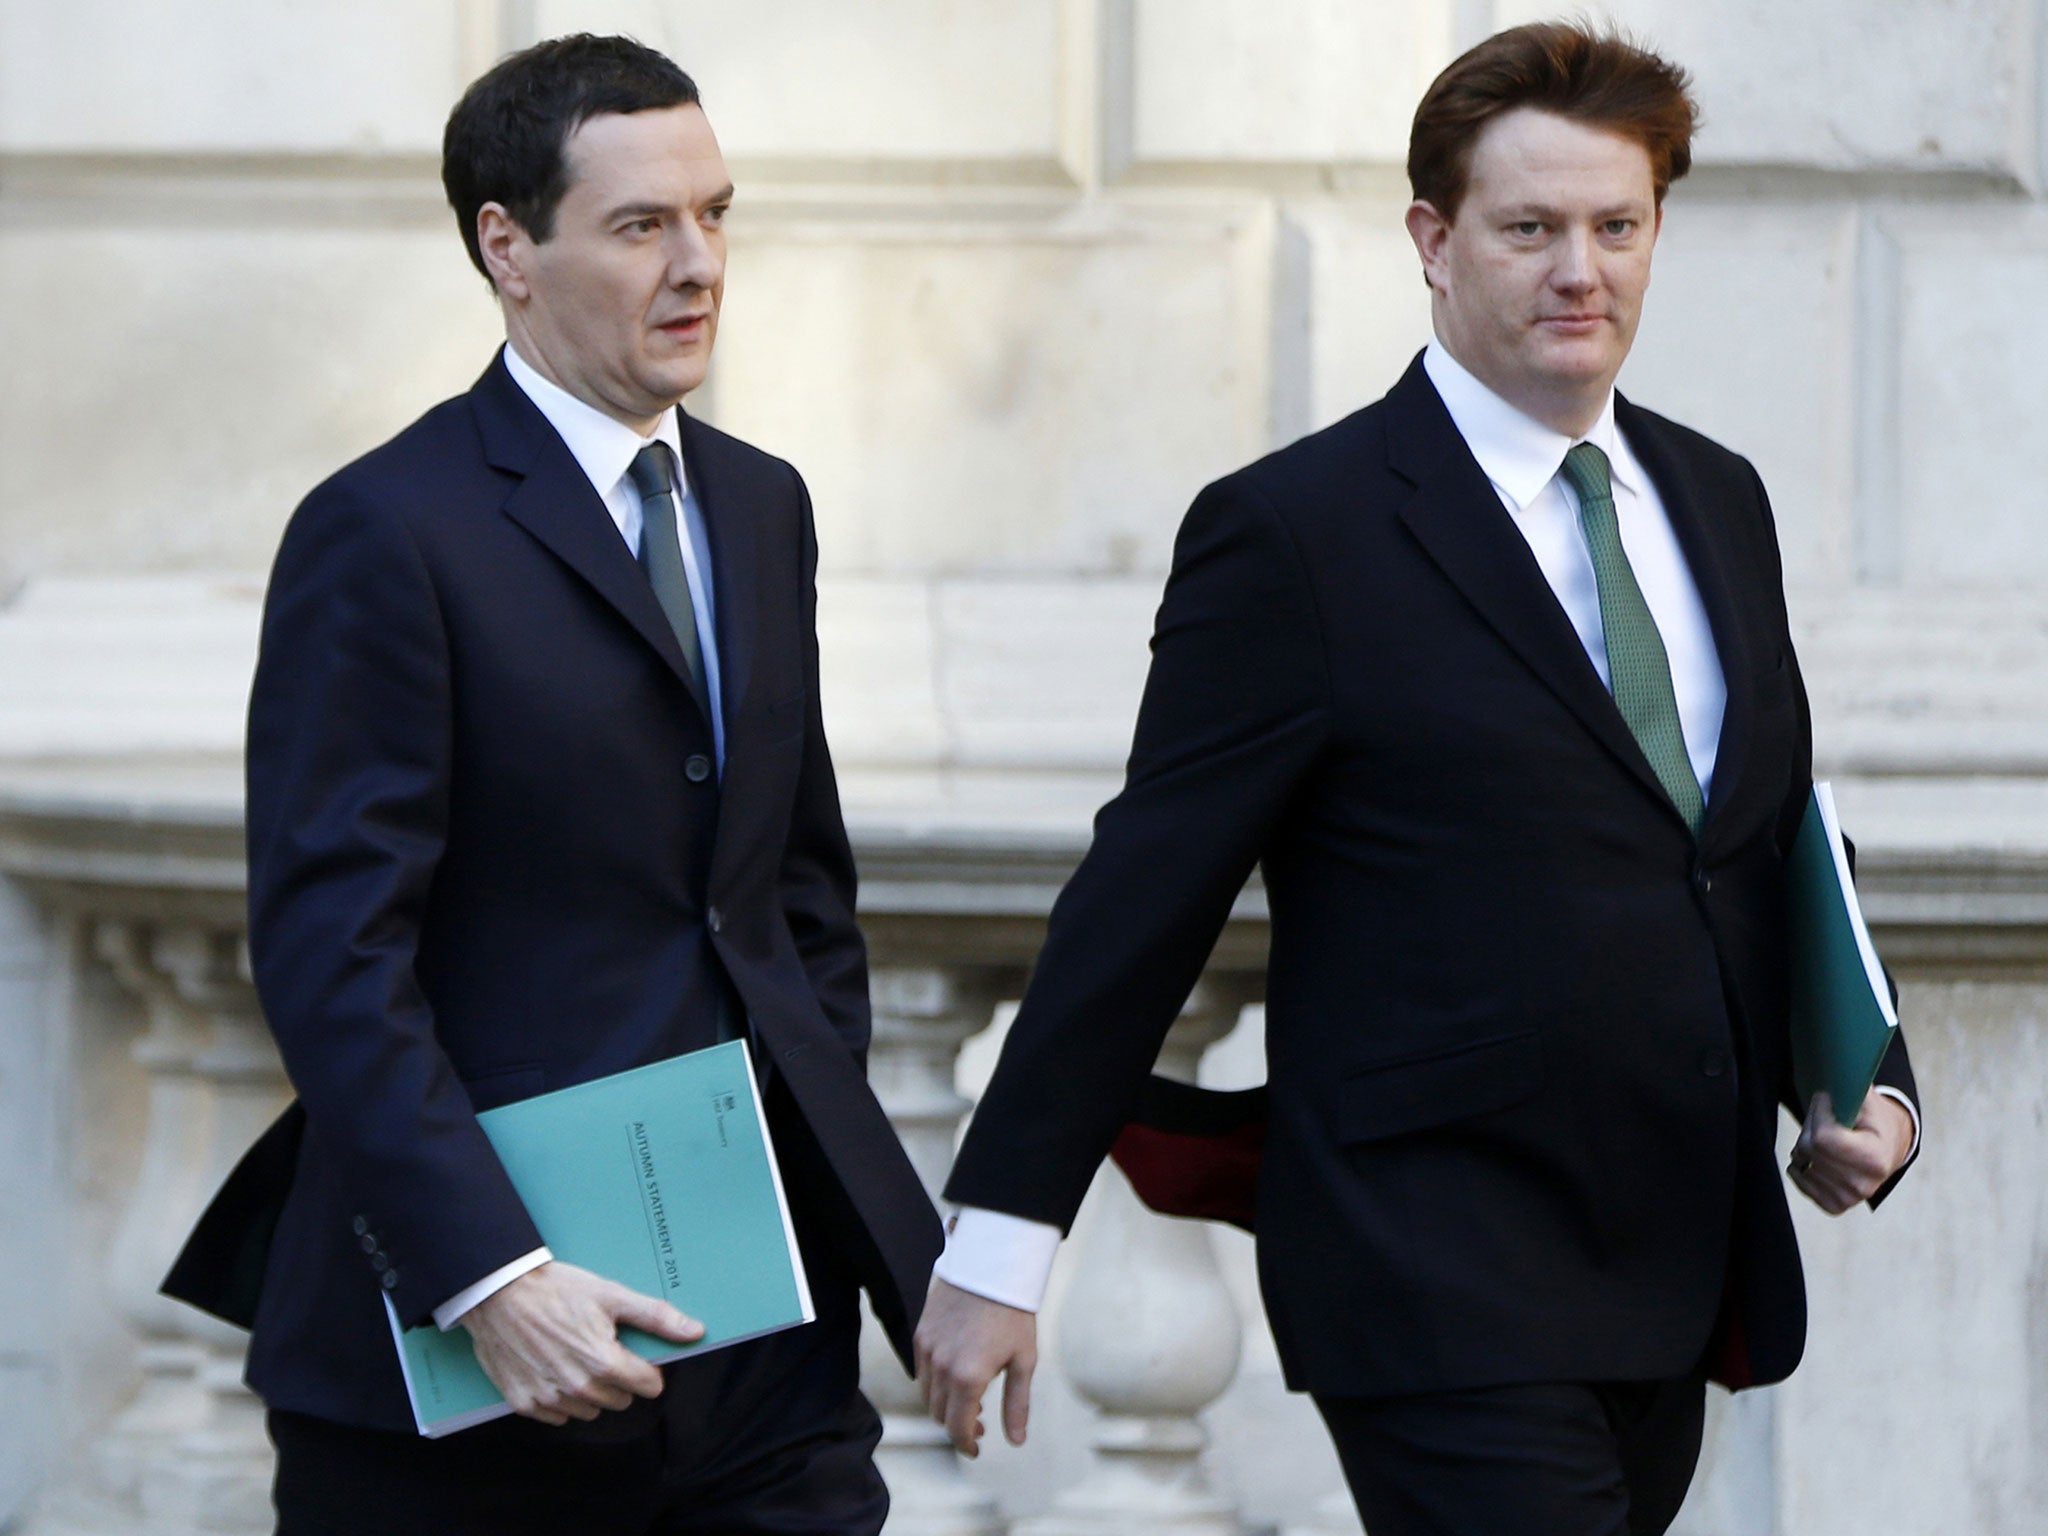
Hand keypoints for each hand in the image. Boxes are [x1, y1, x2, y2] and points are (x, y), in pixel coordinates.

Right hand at [459, 1261, 702, 1424]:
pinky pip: (558, 1415)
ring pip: (591, 1409)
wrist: (498, 1292)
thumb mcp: (611, 1295)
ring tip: (575, 1354)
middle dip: (619, 1377)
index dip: (646, 1367)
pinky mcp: (524, 1403)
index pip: (649, 1385)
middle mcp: (577, 1388)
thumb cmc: (556, 1289)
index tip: (633, 1351)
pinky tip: (553, 1367)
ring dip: (590, 1389)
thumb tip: (695, 1332)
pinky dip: (561, 1397)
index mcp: (603, 1362)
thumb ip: (656, 1316)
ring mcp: (549, 1399)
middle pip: (621, 1399)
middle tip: (600, 1346)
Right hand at [914, 1276, 1037, 1457]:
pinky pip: (921, 1371)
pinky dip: (934, 1382)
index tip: (976, 1449)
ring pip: (927, 1395)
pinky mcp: (920, 1333)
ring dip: (945, 1405)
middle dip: (958, 1425)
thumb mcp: (1023, 1361)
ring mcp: (926, 1349)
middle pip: (940, 1414)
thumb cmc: (1013, 1314)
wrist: (992, 1267)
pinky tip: (955, 1374)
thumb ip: (1016, 1404)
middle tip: (980, 1422)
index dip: (966, 1444)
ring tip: (970, 1398)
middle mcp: (941, 1367)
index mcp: (968, 1377)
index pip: (957, 1427)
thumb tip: (1015, 1441)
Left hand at [1788, 1091, 1914, 1214]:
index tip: (1826, 1099)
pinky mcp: (1834, 1205)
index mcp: (1875, 1159)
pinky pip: (1798, 1176)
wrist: (1888, 1148)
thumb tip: (1831, 1071)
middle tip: (1827, 1117)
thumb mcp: (1867, 1099)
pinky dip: (1801, 1163)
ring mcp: (1849, 1199)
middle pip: (1808, 1148)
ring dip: (1806, 1144)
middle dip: (1811, 1125)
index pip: (1823, 1137)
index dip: (1819, 1112)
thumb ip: (1849, 1087)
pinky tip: (1820, 1156)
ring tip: (1828, 1138)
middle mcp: (1864, 1185)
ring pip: (1800, 1161)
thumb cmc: (1873, 1118)